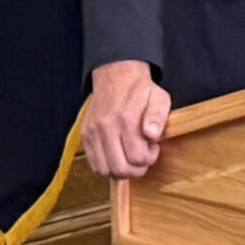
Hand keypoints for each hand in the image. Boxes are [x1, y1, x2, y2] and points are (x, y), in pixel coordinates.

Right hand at [81, 59, 171, 178]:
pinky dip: (106, 165)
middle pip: (120, 168)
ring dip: (120, 170)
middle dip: (136, 168)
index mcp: (126, 119)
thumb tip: (152, 135)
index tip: (153, 147)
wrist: (117, 75)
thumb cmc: (140, 90)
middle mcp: (106, 128)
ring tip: (130, 155)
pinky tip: (118, 154)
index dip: (149, 158)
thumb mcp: (159, 98)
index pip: (137, 158)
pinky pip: (93, 163)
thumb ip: (158, 117)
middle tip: (143, 155)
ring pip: (104, 170)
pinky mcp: (85, 136)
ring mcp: (93, 133)